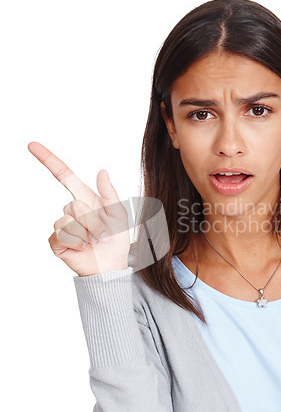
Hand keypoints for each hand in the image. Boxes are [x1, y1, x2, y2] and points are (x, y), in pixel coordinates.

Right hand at [28, 142, 130, 276]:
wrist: (111, 266)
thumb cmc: (117, 239)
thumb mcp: (118, 214)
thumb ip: (109, 193)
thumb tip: (102, 171)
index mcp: (85, 199)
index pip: (64, 175)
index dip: (48, 160)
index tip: (31, 145)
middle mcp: (71, 210)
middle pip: (74, 205)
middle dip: (93, 221)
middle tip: (104, 234)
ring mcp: (63, 226)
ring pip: (68, 221)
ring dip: (86, 233)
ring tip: (94, 242)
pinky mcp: (57, 242)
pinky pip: (62, 235)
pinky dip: (76, 242)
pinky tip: (83, 248)